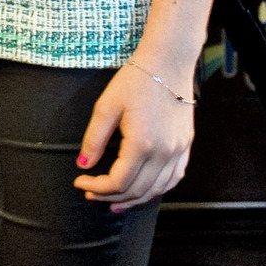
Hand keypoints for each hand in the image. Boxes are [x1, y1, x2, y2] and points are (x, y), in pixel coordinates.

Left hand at [71, 59, 195, 211]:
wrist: (168, 63)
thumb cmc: (136, 81)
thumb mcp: (106, 106)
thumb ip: (94, 139)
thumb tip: (83, 164)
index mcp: (142, 144)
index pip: (118, 181)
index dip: (97, 188)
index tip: (80, 181)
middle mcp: (164, 152)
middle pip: (136, 190)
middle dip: (110, 196)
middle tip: (90, 193)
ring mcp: (178, 151)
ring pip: (156, 190)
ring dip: (134, 199)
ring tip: (114, 201)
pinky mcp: (185, 146)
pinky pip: (173, 179)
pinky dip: (156, 190)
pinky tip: (143, 191)